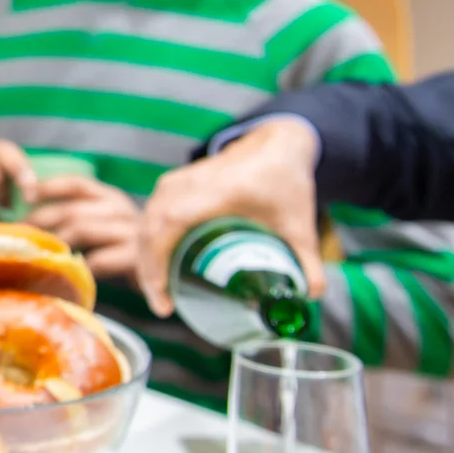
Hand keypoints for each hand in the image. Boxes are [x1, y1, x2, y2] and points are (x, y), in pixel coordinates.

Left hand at [27, 177, 141, 279]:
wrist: (165, 276)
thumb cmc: (124, 252)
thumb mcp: (103, 227)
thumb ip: (77, 219)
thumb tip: (30, 221)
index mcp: (110, 198)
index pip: (76, 184)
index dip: (49, 186)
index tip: (25, 195)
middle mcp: (121, 210)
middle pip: (72, 210)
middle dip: (41, 221)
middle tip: (19, 234)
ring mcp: (131, 232)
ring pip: (82, 230)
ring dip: (55, 242)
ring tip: (35, 252)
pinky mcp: (137, 258)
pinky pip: (98, 260)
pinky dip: (78, 265)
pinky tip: (65, 273)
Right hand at [134, 118, 323, 314]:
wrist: (274, 145)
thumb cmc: (285, 182)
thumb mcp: (301, 224)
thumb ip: (308, 262)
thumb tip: (309, 298)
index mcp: (220, 190)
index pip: (172, 222)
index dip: (159, 260)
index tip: (166, 296)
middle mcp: (191, 183)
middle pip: (151, 227)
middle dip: (149, 270)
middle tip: (164, 307)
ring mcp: (177, 180)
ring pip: (144, 222)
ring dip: (145, 258)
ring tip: (159, 293)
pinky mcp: (172, 184)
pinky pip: (148, 215)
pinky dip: (148, 243)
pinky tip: (157, 268)